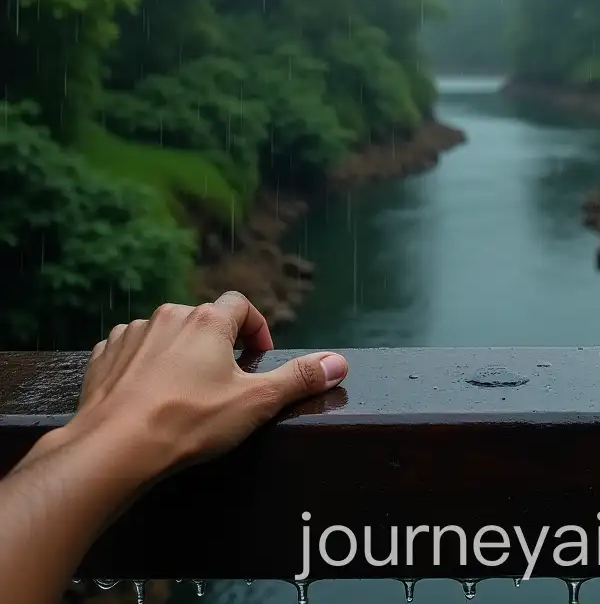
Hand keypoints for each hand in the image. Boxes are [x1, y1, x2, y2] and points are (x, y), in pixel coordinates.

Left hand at [52, 291, 347, 479]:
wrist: (113, 449)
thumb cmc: (188, 423)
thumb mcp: (255, 404)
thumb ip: (298, 379)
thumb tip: (339, 362)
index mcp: (210, 320)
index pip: (242, 305)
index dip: (255, 328)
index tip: (258, 356)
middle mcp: (171, 315)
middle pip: (204, 319)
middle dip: (217, 345)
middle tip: (223, 382)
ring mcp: (134, 333)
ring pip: (166, 333)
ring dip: (178, 353)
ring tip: (183, 392)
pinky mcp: (105, 355)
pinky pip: (131, 350)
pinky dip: (142, 365)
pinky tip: (145, 395)